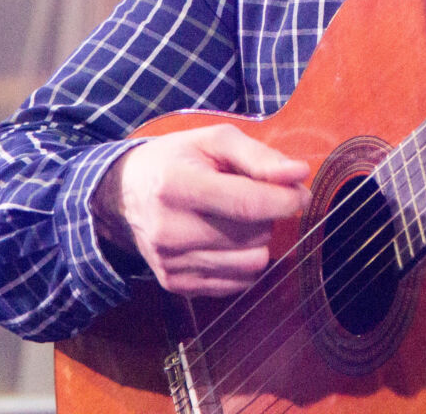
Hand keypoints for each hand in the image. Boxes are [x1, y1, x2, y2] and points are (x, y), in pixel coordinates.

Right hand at [92, 123, 310, 296]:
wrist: (124, 194)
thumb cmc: (176, 160)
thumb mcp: (214, 140)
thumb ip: (259, 156)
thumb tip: (298, 175)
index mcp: (177, 184)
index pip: (247, 204)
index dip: (285, 200)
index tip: (301, 193)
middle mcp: (169, 228)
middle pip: (253, 235)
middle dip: (266, 216)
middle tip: (250, 197)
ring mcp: (170, 261)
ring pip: (250, 264)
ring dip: (256, 241)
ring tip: (236, 220)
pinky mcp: (175, 284)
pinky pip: (237, 284)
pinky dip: (242, 262)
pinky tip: (225, 240)